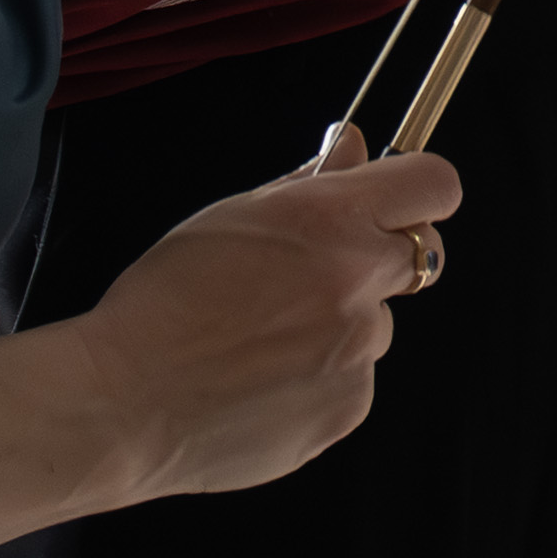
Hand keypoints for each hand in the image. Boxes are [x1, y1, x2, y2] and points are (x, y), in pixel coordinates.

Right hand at [83, 134, 458, 500]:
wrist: (122, 403)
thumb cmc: (163, 303)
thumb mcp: (232, 218)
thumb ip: (308, 183)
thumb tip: (353, 148)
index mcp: (330, 221)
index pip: (434, 185)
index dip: (420, 191)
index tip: (402, 203)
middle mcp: (357, 282)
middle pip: (418, 258)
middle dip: (378, 261)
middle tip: (315, 278)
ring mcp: (359, 352)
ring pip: (373, 328)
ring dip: (336, 330)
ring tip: (257, 346)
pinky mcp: (347, 409)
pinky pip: (351, 384)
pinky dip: (318, 382)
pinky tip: (258, 385)